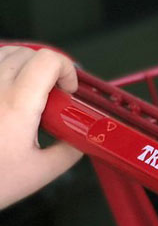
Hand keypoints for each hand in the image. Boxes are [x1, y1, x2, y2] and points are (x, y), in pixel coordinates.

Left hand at [0, 46, 81, 208]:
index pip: (47, 60)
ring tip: (27, 92)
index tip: (68, 91)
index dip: (66, 69)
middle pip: (27, 53)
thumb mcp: (41, 172)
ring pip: (3, 54)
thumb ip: (69, 150)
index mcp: (17, 105)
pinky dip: (2, 73)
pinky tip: (6, 96)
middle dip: (47, 68)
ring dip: (22, 66)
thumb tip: (81, 138)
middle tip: (51, 95)